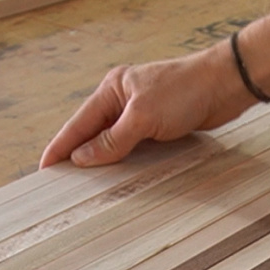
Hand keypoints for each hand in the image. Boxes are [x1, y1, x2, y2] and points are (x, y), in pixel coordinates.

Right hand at [40, 41, 255, 167]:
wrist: (224, 85)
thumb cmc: (185, 90)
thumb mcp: (142, 117)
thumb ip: (113, 140)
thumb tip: (83, 158)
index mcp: (112, 90)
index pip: (79, 123)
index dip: (61, 147)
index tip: (45, 167)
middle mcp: (123, 100)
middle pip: (93, 133)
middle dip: (78, 155)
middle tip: (61, 182)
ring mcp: (142, 112)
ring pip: (114, 141)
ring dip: (103, 160)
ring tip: (86, 184)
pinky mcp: (161, 125)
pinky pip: (135, 147)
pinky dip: (126, 160)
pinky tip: (121, 175)